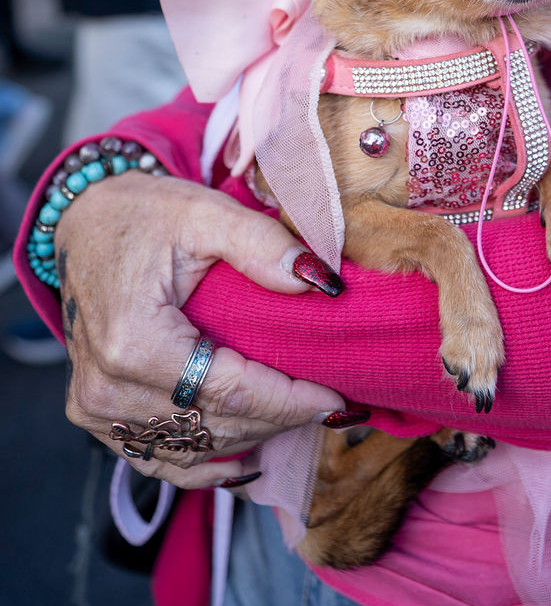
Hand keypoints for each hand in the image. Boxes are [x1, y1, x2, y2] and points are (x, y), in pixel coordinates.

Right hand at [55, 171, 361, 488]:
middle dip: (279, 418)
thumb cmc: (144, 214)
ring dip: (251, 437)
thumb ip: (264, 246)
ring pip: (192, 447)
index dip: (290, 399)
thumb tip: (323, 286)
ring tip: (300, 418)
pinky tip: (247, 459)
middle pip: (214, 425)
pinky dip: (204, 463)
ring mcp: (95, 409)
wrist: (85, 224)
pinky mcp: (94, 415)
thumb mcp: (206, 213)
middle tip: (332, 404)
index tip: (338, 396)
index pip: (230, 391)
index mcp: (132, 342)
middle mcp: (107, 388)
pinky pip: (157, 457)